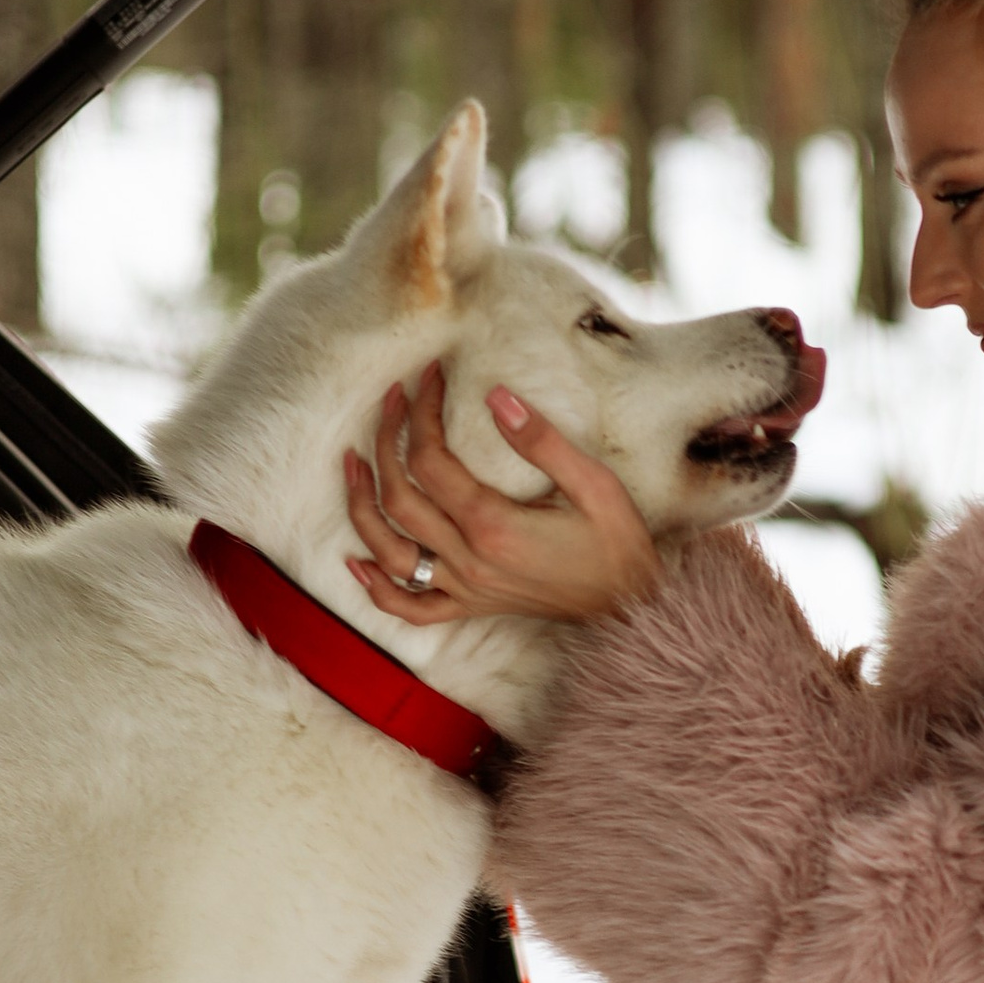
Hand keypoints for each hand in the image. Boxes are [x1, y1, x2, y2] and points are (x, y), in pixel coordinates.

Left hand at [345, 365, 663, 628]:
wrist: (632, 605)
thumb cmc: (618, 544)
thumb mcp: (594, 484)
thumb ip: (541, 442)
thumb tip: (495, 396)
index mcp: (493, 526)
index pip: (431, 460)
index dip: (420, 412)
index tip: (428, 376)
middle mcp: (468, 560)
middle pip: (399, 496)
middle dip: (385, 441)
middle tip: (390, 399)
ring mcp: (465, 588)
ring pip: (387, 551)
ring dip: (360, 505)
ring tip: (351, 462)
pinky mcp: (470, 606)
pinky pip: (409, 606)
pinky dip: (375, 587)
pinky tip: (356, 562)